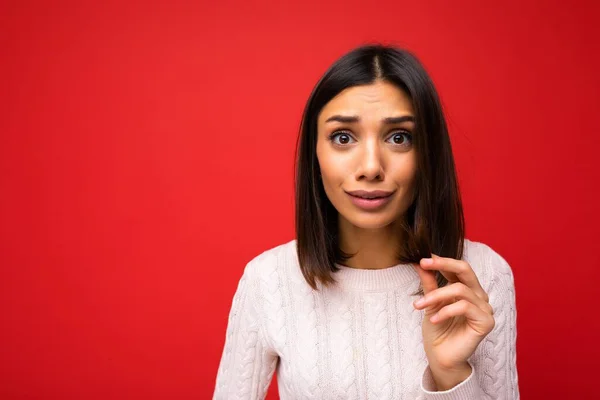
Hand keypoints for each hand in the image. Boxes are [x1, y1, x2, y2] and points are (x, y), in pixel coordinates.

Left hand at [413, 254, 494, 389]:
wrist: (440, 357)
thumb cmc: (437, 331)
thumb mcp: (430, 303)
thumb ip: (429, 283)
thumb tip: (420, 263)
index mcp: (467, 289)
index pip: (458, 268)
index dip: (441, 261)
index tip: (422, 259)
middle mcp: (478, 296)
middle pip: (465, 270)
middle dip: (443, 264)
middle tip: (424, 263)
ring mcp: (484, 308)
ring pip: (460, 290)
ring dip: (436, 295)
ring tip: (420, 305)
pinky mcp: (486, 322)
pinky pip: (464, 307)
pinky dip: (446, 311)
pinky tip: (434, 319)